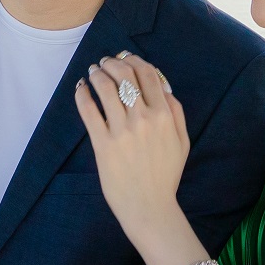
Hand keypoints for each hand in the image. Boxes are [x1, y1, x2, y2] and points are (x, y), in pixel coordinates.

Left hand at [71, 52, 190, 234]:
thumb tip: (163, 86)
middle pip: (125, 76)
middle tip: (105, 62)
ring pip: (106, 88)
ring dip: (97, 74)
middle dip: (113, 63)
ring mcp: (121, 131)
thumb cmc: (166, 175)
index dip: (134, 60)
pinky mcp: (103, 144)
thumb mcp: (182, 142)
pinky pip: (89, 111)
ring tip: (92, 72)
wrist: (149, 206)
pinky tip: (81, 89)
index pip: (147, 74)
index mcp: (164, 116)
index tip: (125, 58)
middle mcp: (143, 119)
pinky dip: (83, 95)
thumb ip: (177, 112)